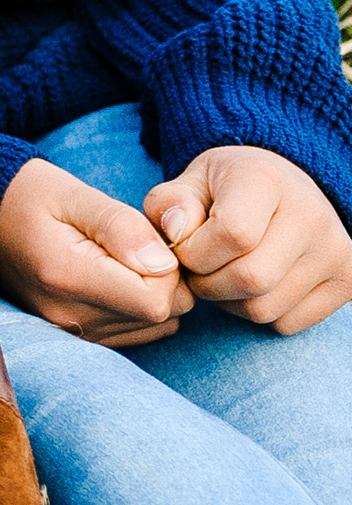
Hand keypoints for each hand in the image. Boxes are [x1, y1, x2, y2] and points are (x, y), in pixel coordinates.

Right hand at [0, 159, 193, 344]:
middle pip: (160, 315)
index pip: (155, 301)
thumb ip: (122, 225)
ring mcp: (70, 330)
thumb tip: (164, 264)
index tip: (145, 238)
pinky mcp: (76, 335)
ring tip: (119, 260)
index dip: (167, 268)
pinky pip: (138, 331)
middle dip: (164, 279)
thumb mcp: (75, 194)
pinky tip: (114, 278)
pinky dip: (138, 305)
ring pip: (155, 325)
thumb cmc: (32, 196)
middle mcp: (67, 315)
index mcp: (66, 276)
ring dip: (152, 292)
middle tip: (133, 245)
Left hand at [144, 145, 351, 333]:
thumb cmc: (226, 189)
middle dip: (207, 283)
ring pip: (264, 309)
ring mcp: (335, 251)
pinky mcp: (346, 282)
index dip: (194, 252)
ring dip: (228, 302)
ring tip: (223, 273)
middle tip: (199, 268)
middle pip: (250, 279)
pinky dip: (258, 314)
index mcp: (266, 180)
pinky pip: (286, 324)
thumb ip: (169, 204)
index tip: (185, 245)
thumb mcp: (189, 183)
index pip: (232, 235)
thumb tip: (175, 232)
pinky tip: (253, 285)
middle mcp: (311, 215)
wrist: (282, 190)